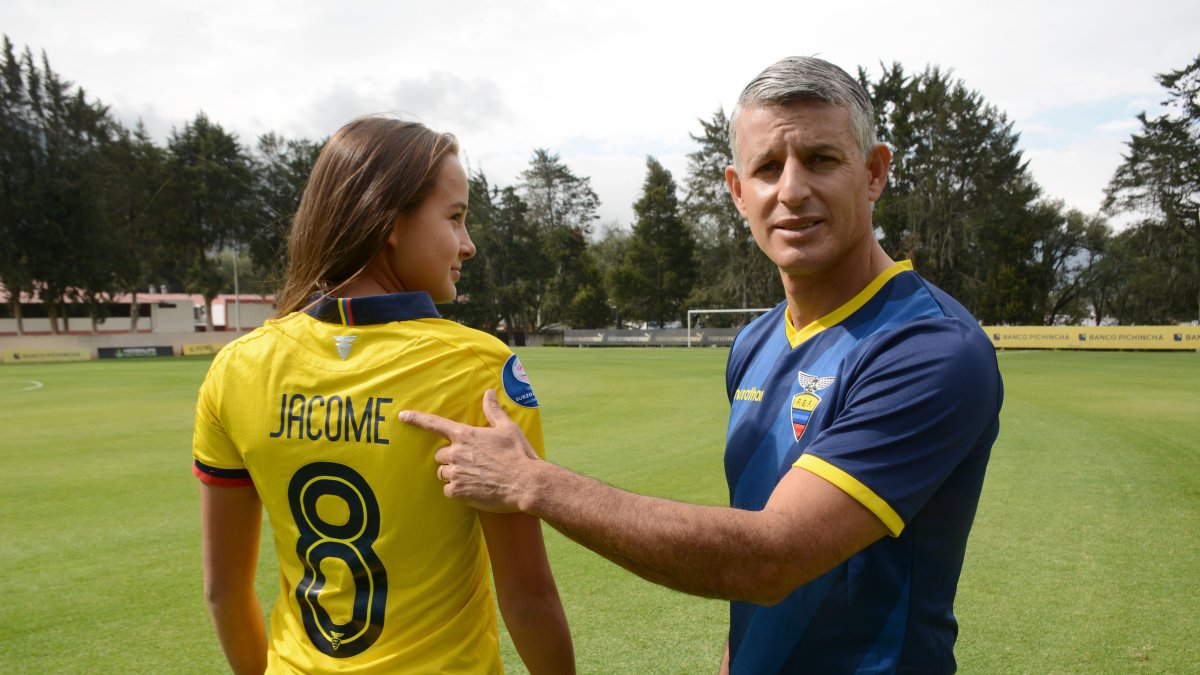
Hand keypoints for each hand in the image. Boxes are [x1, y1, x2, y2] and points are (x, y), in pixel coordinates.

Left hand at [399, 389, 541, 512]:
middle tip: (471, 463)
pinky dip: (457, 491)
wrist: (526, 483)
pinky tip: (473, 489)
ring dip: (454, 474)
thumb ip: (493, 410)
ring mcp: (456, 473)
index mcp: (466, 435)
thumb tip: (489, 392)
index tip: (402, 416)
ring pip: (443, 473)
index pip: (435, 424)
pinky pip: (448, 490)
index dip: (417, 419)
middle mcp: (457, 453)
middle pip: (440, 455)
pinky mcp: (458, 491)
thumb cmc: (518, 454)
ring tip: (475, 477)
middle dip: (451, 458)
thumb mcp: (508, 428)